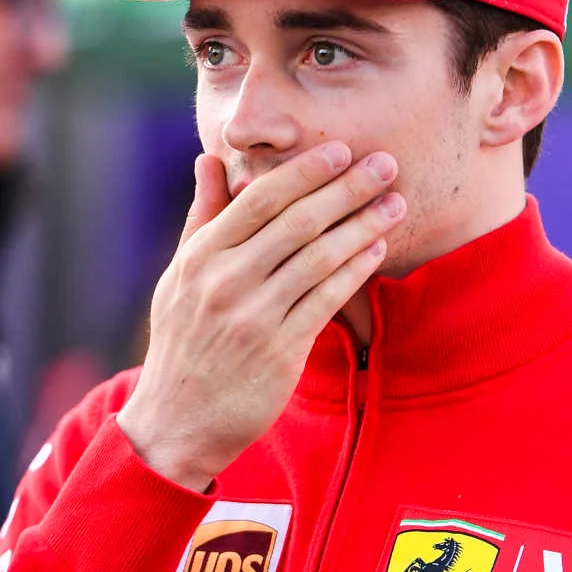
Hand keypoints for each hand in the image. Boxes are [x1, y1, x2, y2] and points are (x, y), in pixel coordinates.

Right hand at [117, 142, 404, 489]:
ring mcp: (252, 317)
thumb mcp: (180, 274)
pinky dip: (355, 271)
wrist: (176, 420)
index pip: (260, 199)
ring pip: (319, 258)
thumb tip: (210, 159)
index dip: (306, 171)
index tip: (342, 150)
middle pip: (297, 222)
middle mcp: (225, 281)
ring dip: (363, 226)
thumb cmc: (184, 340)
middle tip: (386, 164)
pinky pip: (326, 300)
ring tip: (395, 204)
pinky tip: (378, 249)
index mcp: (201, 256)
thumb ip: (203, 216)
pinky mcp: (279, 351)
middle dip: (347, 188)